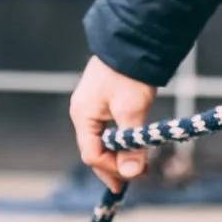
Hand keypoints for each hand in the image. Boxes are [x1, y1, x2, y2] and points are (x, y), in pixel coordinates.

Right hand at [69, 56, 159, 190]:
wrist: (135, 40)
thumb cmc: (130, 74)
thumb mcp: (132, 110)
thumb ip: (132, 143)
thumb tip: (132, 174)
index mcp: (83, 115)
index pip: (92, 154)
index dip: (111, 170)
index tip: (130, 181)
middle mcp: (83, 112)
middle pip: (95, 148)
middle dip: (114, 165)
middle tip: (136, 178)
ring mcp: (92, 105)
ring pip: (103, 139)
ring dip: (119, 154)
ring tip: (138, 165)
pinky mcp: (105, 99)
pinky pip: (109, 128)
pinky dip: (121, 140)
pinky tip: (134, 145)